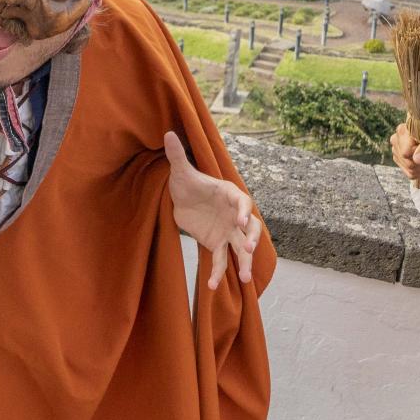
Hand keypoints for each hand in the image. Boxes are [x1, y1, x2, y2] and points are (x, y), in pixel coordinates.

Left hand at [164, 131, 261, 290]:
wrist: (181, 199)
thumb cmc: (186, 183)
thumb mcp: (180, 171)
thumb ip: (177, 155)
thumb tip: (167, 133)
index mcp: (229, 195)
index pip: (243, 202)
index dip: (244, 211)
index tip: (241, 221)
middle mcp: (234, 214)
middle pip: (251, 228)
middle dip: (252, 239)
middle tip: (247, 250)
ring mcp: (229, 231)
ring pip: (242, 248)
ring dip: (245, 262)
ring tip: (245, 278)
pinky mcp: (218, 244)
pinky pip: (221, 260)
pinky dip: (218, 273)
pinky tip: (211, 286)